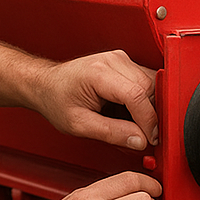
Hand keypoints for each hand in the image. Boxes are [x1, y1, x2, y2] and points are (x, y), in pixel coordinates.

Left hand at [32, 50, 157, 150]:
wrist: (47, 84)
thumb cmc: (57, 100)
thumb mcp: (79, 124)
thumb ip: (111, 133)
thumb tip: (140, 140)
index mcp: (99, 73)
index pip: (137, 95)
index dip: (148, 120)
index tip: (151, 138)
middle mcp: (113, 61)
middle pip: (149, 88)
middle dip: (152, 116)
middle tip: (143, 137)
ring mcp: (120, 59)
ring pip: (152, 85)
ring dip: (149, 108)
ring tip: (132, 124)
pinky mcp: (124, 63)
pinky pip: (146, 82)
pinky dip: (145, 101)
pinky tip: (130, 113)